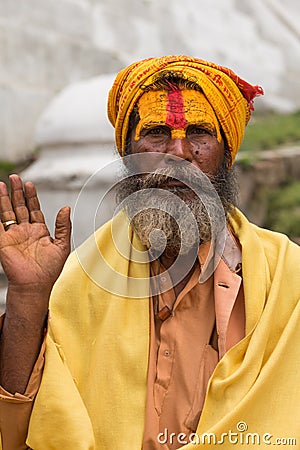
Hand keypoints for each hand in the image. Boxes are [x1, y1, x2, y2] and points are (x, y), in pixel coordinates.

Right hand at [0, 174, 70, 293]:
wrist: (35, 284)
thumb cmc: (50, 270)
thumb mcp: (62, 246)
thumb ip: (63, 226)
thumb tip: (66, 208)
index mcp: (39, 231)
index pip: (34, 209)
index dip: (32, 197)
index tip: (30, 184)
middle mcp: (25, 231)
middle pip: (20, 207)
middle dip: (17, 192)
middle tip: (15, 178)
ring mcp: (13, 235)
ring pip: (8, 212)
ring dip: (5, 199)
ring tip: (3, 184)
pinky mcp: (3, 241)